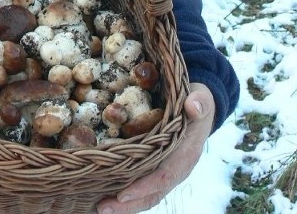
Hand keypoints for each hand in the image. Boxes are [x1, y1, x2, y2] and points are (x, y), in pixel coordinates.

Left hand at [96, 83, 214, 213]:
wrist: (198, 106)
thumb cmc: (196, 101)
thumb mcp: (201, 98)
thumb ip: (199, 102)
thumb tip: (193, 105)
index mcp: (186, 154)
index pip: (164, 175)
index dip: (144, 186)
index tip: (123, 195)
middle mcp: (176, 168)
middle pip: (153, 192)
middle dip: (129, 204)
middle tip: (102, 208)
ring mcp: (166, 169)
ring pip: (146, 193)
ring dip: (124, 204)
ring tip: (99, 207)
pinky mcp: (156, 166)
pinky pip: (142, 183)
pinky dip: (125, 192)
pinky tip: (103, 193)